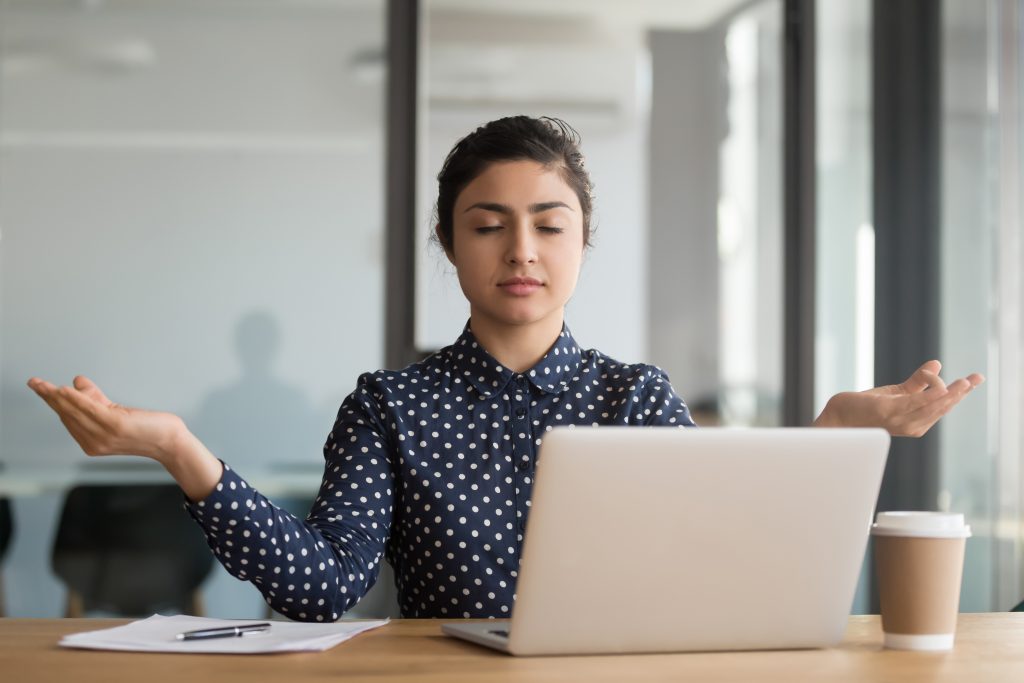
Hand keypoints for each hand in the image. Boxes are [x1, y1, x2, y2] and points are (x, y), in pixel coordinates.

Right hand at [26, 375, 185, 461]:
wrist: (170, 442)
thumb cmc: (147, 428)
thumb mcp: (116, 412)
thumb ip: (96, 400)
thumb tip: (77, 381)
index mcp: (91, 441)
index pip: (67, 418)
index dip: (53, 401)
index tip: (39, 387)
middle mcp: (93, 442)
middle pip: (66, 414)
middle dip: (49, 398)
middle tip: (34, 382)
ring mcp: (103, 435)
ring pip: (75, 411)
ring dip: (57, 396)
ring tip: (44, 385)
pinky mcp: (115, 426)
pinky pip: (91, 409)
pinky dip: (77, 398)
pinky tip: (66, 389)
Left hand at [814, 360, 984, 436]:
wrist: (839, 417)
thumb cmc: (866, 408)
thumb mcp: (897, 392)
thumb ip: (918, 381)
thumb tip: (937, 363)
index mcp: (917, 422)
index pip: (944, 405)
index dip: (961, 392)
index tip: (976, 377)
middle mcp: (913, 426)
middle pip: (942, 407)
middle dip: (960, 393)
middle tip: (974, 378)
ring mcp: (902, 421)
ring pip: (932, 406)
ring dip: (950, 394)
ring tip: (964, 382)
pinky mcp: (889, 413)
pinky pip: (915, 404)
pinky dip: (931, 396)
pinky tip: (942, 388)